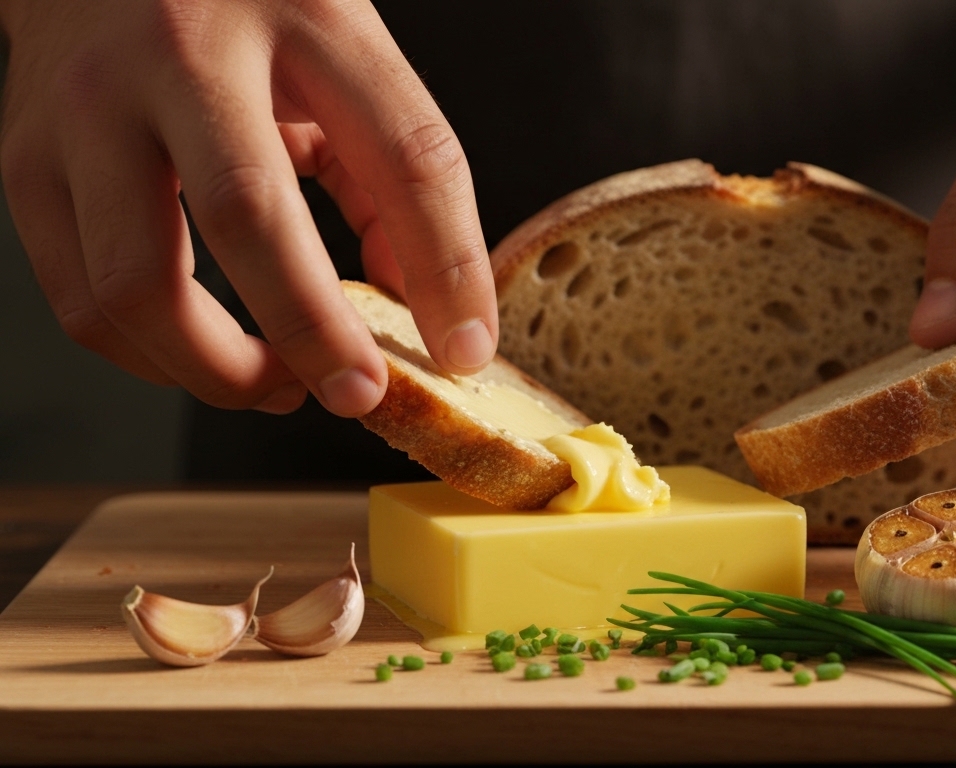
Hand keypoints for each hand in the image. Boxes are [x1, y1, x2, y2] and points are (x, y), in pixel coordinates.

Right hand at [0, 0, 496, 416]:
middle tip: (359, 393)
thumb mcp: (342, 53)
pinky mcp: (24, 160)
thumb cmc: (241, 10)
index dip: (445, 265)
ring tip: (281, 385)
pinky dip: (154, 358)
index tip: (465, 347)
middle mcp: (179, 53)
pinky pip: (83, 300)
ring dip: (220, 370)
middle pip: (246, 215)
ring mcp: (85, 108)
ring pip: (137, 285)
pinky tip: (209, 357)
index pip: (401, 152)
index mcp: (302, 15)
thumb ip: (390, 169)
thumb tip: (423, 305)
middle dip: (312, 333)